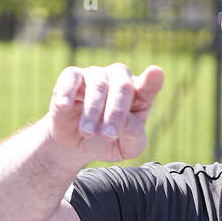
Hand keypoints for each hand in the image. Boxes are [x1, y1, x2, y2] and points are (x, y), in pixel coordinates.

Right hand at [48, 62, 164, 161]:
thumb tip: (127, 121)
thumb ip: (134, 135)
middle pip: (122, 87)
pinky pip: (71, 78)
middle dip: (116, 113)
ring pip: (97, 86)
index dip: (152, 80)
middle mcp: (119, 79)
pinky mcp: (72, 77)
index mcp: (139, 95)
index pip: (148, 86)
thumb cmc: (108, 141)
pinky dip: (67, 91)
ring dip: (92, 112)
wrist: (77, 143)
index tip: (156, 73)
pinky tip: (65, 105)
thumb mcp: (127, 147)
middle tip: (109, 136)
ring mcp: (96, 75)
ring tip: (88, 133)